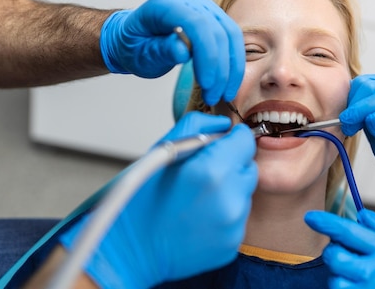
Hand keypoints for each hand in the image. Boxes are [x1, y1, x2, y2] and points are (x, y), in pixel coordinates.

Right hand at [60, 112, 257, 288]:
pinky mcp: (231, 246)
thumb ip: (198, 126)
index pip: (245, 141)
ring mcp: (232, 227)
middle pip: (247, 168)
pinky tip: (196, 219)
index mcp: (212, 171)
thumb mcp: (162, 150)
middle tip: (199, 175)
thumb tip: (223, 123)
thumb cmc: (138, 199)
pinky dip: (222, 216)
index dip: (231, 140)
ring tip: (194, 199)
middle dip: (230, 166)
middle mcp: (229, 200)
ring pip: (243, 195)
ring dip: (227, 191)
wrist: (127, 251)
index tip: (219, 144)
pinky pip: (236, 220)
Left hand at [100, 0, 244, 104]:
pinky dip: (233, 62)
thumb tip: (183, 51)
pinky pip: (231, 38)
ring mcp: (203, 7)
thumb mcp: (139, 54)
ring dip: (231, 68)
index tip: (207, 83)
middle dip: (221, 68)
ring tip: (222, 94)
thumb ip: (161, 50)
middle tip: (214, 96)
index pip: (197, 24)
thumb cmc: (133, 46)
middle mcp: (187, 0)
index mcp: (164, 5)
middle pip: (218, 31)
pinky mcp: (213, 18)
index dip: (207, 54)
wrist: (133, 38)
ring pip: (231, 34)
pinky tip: (226, 82)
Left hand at [305, 209, 374, 288]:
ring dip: (341, 277)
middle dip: (335, 253)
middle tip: (346, 253)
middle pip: (334, 257)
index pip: (347, 232)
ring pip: (336, 282)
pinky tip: (362, 287)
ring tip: (358, 277)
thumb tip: (363, 216)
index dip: (325, 222)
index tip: (311, 217)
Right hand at [339, 74, 374, 172]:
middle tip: (349, 128)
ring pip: (362, 83)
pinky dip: (351, 99)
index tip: (347, 120)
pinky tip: (355, 115)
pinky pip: (357, 85)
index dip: (364, 107)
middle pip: (371, 87)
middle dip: (355, 108)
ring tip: (354, 124)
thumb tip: (372, 116)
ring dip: (352, 104)